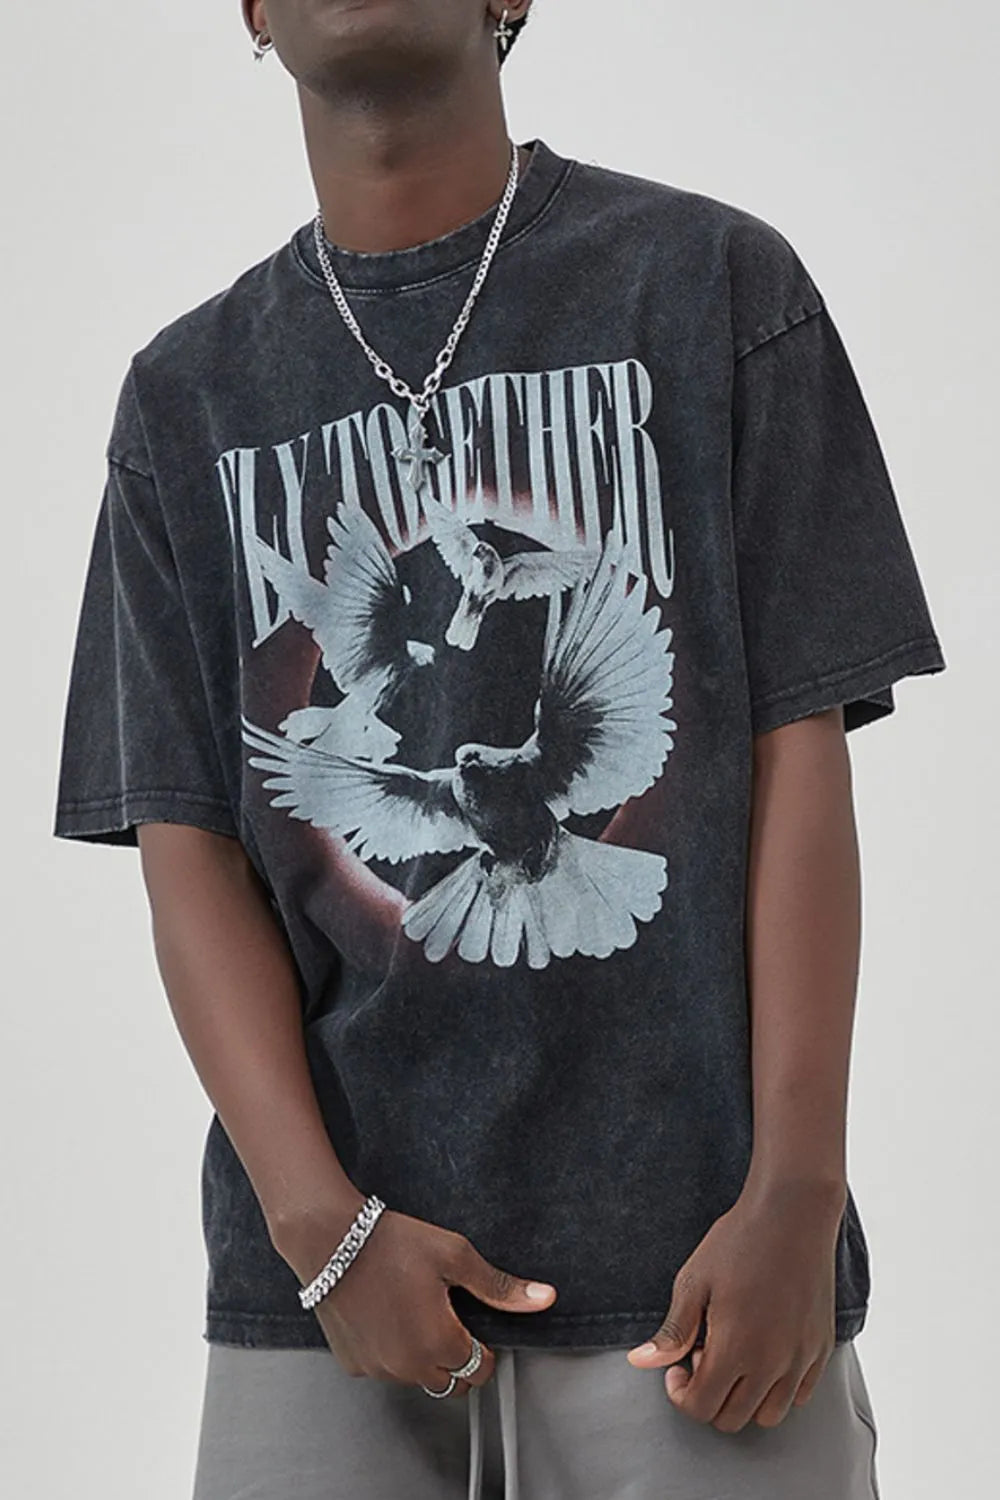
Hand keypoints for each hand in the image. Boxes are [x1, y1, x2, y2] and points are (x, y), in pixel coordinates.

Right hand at [274, 1200, 556, 1394]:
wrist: (329, 1239)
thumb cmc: (391, 1243)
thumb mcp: (454, 1256)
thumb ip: (499, 1286)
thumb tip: (545, 1298)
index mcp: (439, 1343)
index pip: (481, 1371)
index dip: (485, 1348)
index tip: (475, 1323)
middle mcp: (408, 1366)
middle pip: (452, 1382)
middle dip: (459, 1359)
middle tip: (450, 1318)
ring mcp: (377, 1369)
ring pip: (418, 1379)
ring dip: (426, 1357)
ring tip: (417, 1311)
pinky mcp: (353, 1363)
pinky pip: (386, 1370)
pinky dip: (393, 1353)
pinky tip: (390, 1316)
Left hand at [626, 1177, 844, 1430]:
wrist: (793, 1213)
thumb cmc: (740, 1241)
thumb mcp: (694, 1281)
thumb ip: (672, 1331)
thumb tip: (641, 1362)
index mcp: (736, 1349)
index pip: (701, 1408)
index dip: (681, 1393)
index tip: (678, 1366)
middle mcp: (772, 1364)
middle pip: (733, 1419)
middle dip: (709, 1396)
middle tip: (704, 1353)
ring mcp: (801, 1359)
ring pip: (770, 1415)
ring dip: (744, 1397)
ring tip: (735, 1353)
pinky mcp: (821, 1348)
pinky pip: (799, 1395)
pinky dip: (777, 1388)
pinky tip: (763, 1350)